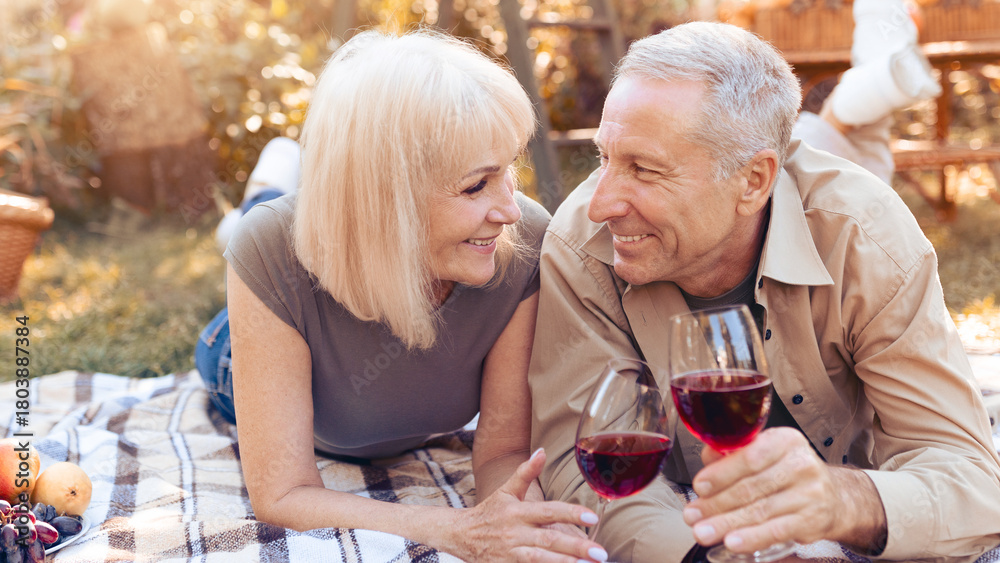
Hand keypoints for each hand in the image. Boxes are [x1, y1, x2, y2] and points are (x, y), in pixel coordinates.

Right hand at [454, 448, 608, 561]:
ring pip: (540, 560)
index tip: (593, 518)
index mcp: (517, 512)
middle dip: (576, 547)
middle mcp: (515, 533)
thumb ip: (526, 472)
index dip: (570, 514)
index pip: (548, 511)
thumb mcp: (507, 490)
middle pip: (549, 540)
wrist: (460, 536)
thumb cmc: (490, 512)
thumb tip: (542, 451)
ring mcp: (511, 554)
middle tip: (601, 553)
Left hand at [681, 427, 886, 553]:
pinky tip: (732, 542)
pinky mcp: (812, 520)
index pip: (750, 456)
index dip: (721, 473)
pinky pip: (776, 531)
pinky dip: (752, 538)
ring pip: (760, 511)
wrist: (834, 497)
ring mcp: (810, 494)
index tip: (699, 486)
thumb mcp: (764, 454)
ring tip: (703, 532)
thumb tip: (708, 458)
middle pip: (751, 487)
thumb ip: (732, 454)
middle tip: (693, 515)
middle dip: (716, 504)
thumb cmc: (788, 473)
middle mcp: (801, 464)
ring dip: (726, 524)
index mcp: (785, 440)